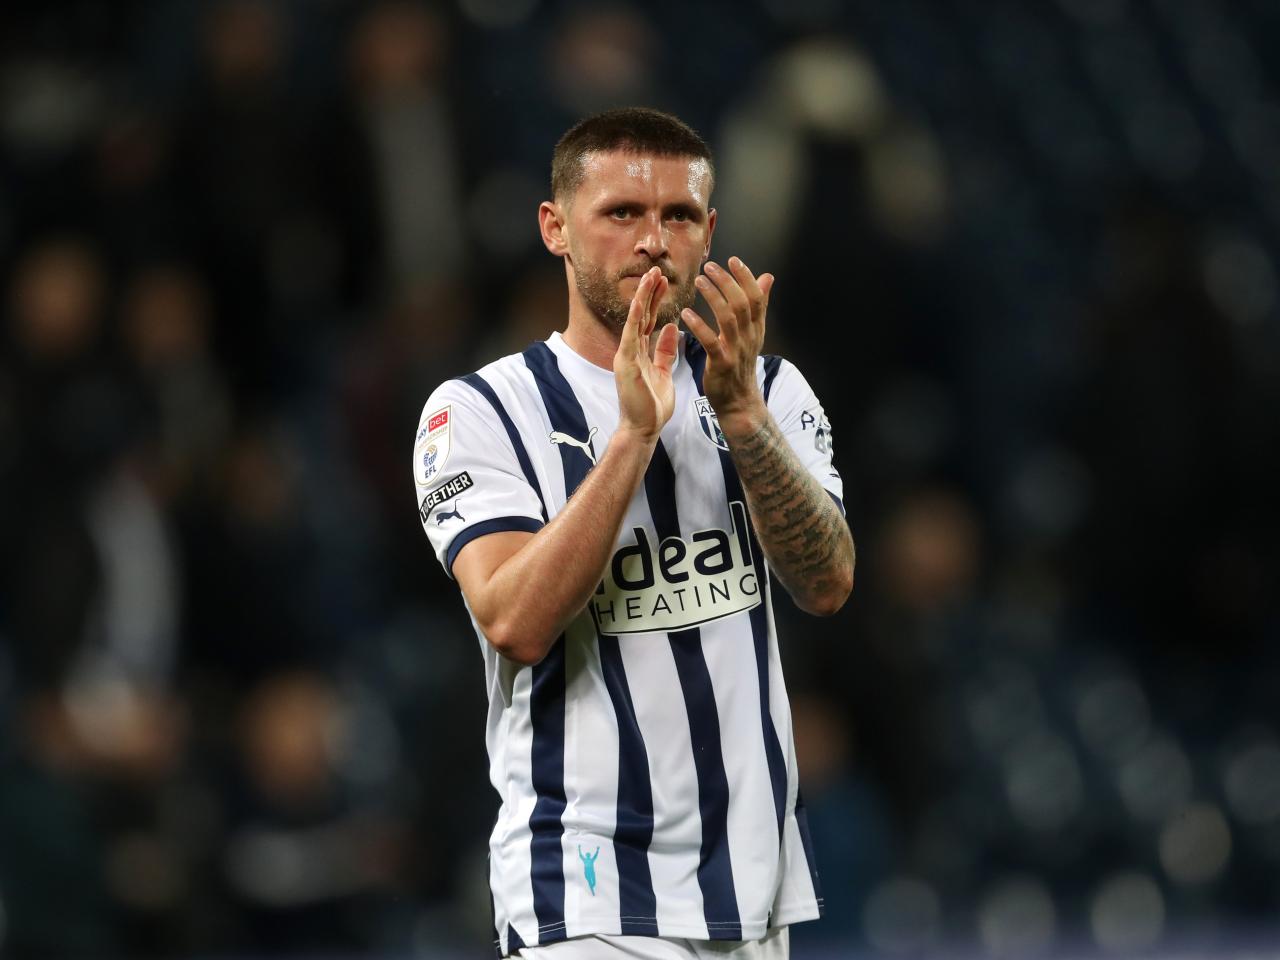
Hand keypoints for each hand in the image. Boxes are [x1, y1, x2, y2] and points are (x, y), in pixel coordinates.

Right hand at [614, 266, 679, 441]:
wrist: (643, 429)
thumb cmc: (652, 406)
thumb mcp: (664, 372)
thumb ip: (666, 351)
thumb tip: (672, 328)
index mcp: (640, 352)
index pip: (649, 320)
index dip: (656, 300)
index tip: (664, 281)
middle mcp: (630, 350)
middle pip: (641, 315)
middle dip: (649, 292)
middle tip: (657, 270)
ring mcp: (626, 356)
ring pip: (634, 320)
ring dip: (642, 298)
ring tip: (650, 277)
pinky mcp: (624, 364)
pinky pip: (630, 336)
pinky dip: (635, 318)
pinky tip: (641, 302)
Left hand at [681, 257, 774, 435]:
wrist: (739, 402)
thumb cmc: (741, 364)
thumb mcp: (752, 334)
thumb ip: (758, 306)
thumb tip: (768, 277)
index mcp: (756, 328)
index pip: (757, 297)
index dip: (746, 277)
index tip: (732, 260)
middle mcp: (749, 337)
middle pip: (742, 303)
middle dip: (727, 281)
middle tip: (710, 266)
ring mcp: (736, 351)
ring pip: (728, 318)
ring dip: (713, 297)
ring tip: (698, 281)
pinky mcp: (722, 364)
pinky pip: (711, 341)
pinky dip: (699, 325)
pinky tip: (686, 313)